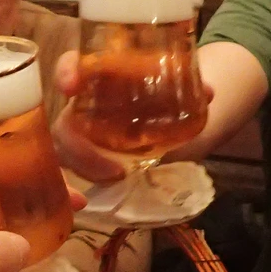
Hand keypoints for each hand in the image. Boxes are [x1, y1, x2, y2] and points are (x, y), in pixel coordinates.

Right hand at [49, 51, 216, 184]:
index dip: (65, 72)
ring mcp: (79, 135)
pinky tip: (80, 204)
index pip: (72, 67)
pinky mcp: (82, 159)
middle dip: (77, 148)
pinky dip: (68, 190)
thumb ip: (190, 91)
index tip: (70, 87)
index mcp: (99, 80)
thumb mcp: (175, 94)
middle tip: (115, 170)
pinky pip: (68, 172)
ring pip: (62, 152)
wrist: (167, 120)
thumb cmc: (161, 99)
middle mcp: (82, 107)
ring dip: (82, 171)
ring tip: (117, 181)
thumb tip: (208, 92)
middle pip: (63, 124)